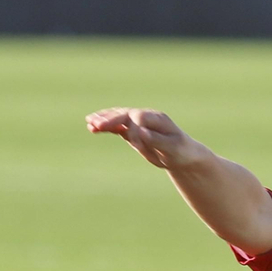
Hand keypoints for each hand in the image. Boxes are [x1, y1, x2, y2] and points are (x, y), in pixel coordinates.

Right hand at [85, 107, 206, 169]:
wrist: (182, 155)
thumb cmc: (180, 151)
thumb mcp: (172, 147)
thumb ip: (156, 139)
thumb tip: (140, 131)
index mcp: (156, 119)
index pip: (139, 117)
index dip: (135, 128)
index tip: (137, 143)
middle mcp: (145, 118)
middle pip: (124, 114)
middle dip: (111, 119)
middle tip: (96, 124)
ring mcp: (137, 124)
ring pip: (118, 119)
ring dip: (104, 120)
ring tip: (89, 122)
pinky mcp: (132, 132)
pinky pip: (116, 127)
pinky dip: (106, 127)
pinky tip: (93, 128)